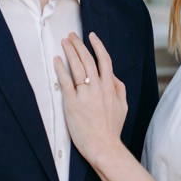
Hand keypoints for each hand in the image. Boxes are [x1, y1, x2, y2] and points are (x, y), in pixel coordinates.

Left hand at [53, 32, 128, 167]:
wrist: (103, 145)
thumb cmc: (112, 128)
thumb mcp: (123, 105)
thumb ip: (119, 88)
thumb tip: (112, 75)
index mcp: (111, 87)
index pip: (105, 60)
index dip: (98, 46)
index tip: (92, 36)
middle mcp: (98, 87)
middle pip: (88, 60)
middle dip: (79, 45)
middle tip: (72, 36)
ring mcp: (85, 94)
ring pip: (77, 67)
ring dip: (70, 52)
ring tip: (64, 42)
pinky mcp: (72, 102)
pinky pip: (65, 82)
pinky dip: (61, 69)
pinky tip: (57, 60)